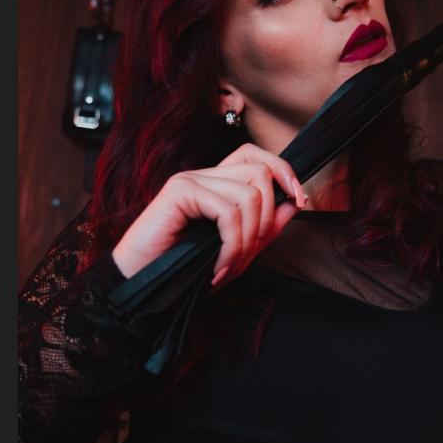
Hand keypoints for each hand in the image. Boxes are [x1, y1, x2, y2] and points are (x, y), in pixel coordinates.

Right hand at [111, 142, 307, 286]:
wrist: (142, 286)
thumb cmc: (183, 271)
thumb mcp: (236, 251)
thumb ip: (264, 227)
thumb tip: (294, 203)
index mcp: (216, 183)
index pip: (256, 156)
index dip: (284, 171)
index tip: (300, 200)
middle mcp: (204, 175)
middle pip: (260, 172)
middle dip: (267, 219)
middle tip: (246, 255)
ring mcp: (191, 179)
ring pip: (249, 195)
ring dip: (247, 240)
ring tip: (229, 266)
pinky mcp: (180, 191)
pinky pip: (227, 211)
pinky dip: (231, 246)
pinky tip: (218, 268)